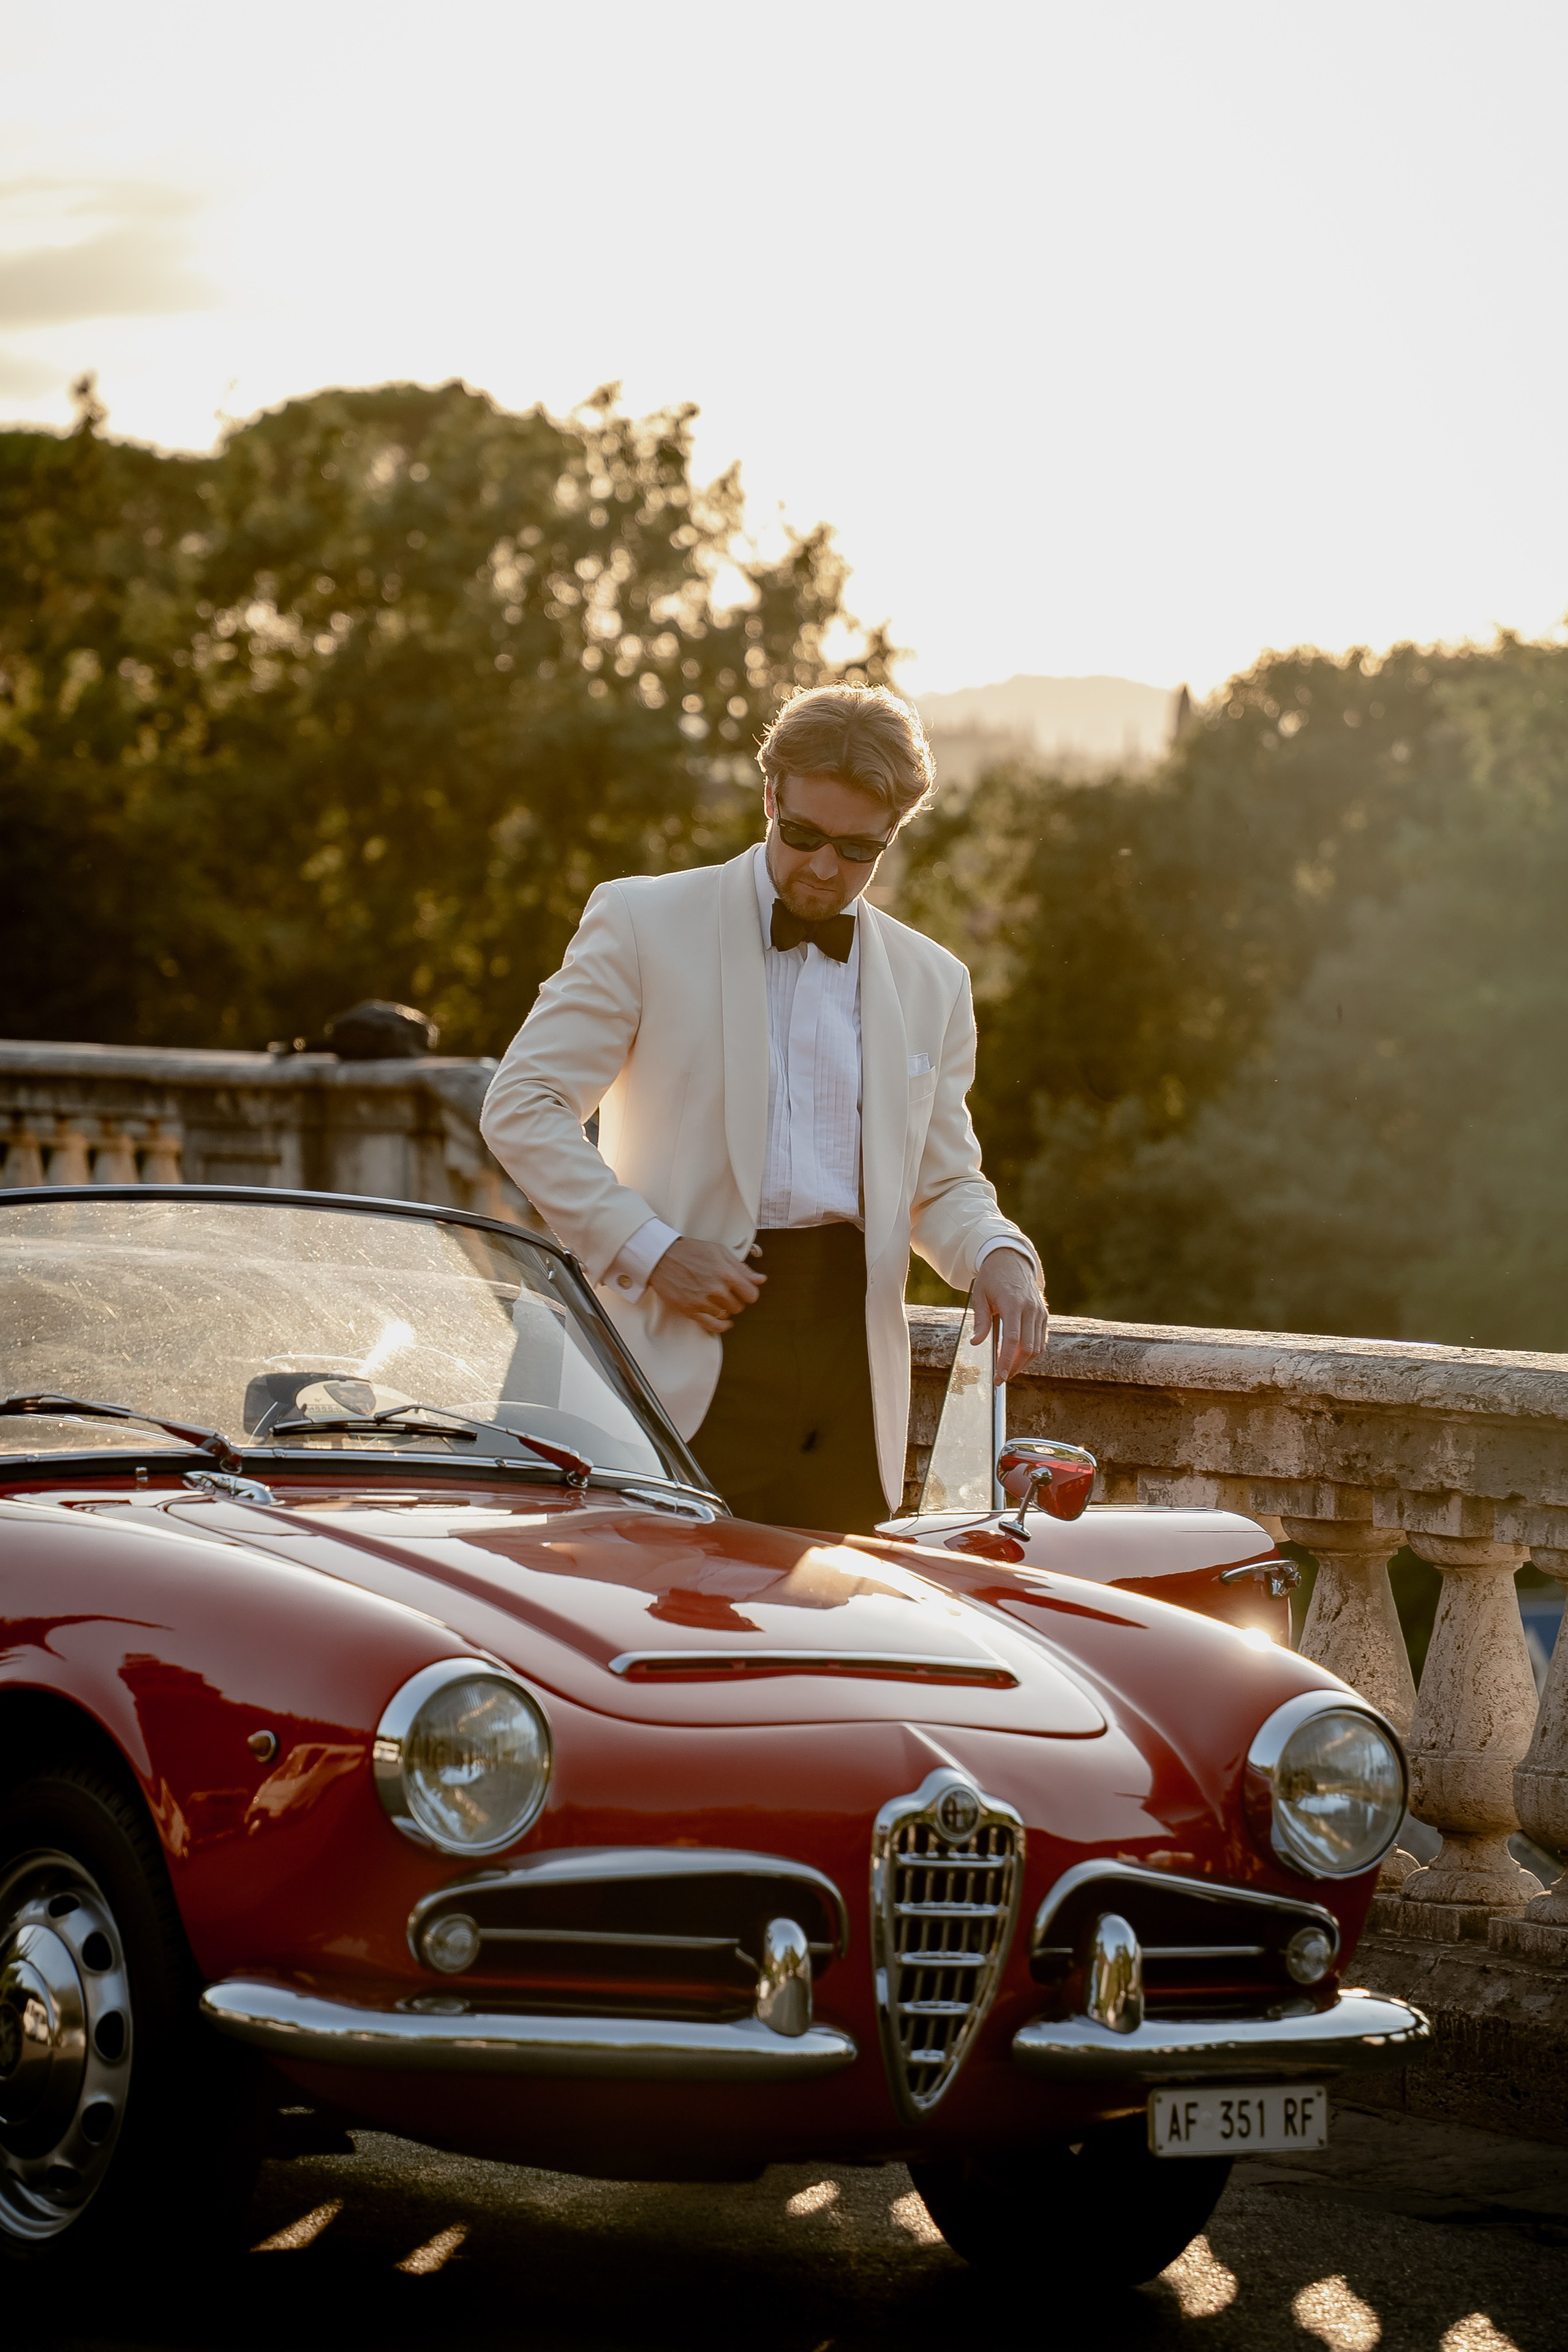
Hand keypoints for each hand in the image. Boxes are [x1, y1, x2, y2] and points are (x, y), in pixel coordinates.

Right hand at [648, 1237, 765, 1335]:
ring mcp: (704, 1302)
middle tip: (725, 1290)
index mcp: (726, 1273)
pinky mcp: (692, 1311)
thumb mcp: (719, 1252)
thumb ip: (742, 1268)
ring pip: (727, 1315)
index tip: (743, 1290)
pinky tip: (722, 1320)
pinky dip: (721, 1326)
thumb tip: (761, 1279)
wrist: (662, 1257)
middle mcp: (717, 1290)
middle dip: (735, 1299)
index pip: (751, 1294)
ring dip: (724, 1308)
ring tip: (715, 1297)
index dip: (748, 1292)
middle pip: (739, 1306)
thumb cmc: (690, 1251)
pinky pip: (714, 1326)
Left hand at [971, 1249, 1048, 1382]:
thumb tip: (976, 1342)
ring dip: (1023, 1363)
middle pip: (1028, 1348)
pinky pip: (1041, 1340)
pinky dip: (1031, 1353)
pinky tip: (1018, 1359)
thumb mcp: (980, 1296)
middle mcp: (1031, 1309)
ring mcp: (1040, 1312)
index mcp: (1013, 1303)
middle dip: (1014, 1367)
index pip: (1012, 1340)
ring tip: (1008, 1370)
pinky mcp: (1044, 1315)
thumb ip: (981, 1320)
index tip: (999, 1376)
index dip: (1006, 1361)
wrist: (1011, 1260)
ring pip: (1037, 1347)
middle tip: (1001, 1379)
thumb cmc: (992, 1278)